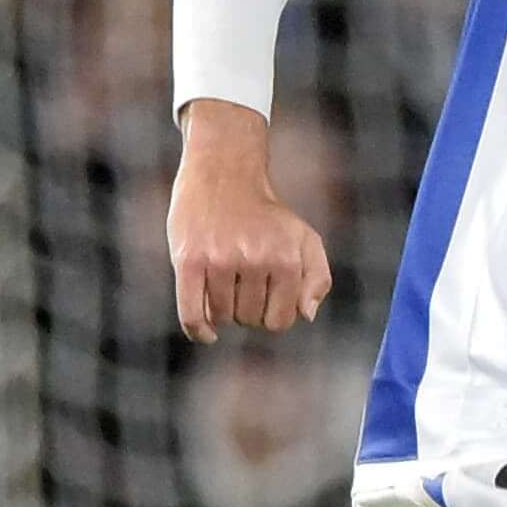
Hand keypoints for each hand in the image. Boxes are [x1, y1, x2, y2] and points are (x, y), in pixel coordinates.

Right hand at [167, 101, 329, 339]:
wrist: (224, 173)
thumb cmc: (267, 214)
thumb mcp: (304, 238)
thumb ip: (317, 277)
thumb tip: (305, 316)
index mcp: (286, 258)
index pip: (281, 320)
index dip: (272, 316)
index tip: (265, 300)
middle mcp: (255, 259)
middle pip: (249, 319)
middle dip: (246, 310)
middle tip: (241, 284)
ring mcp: (220, 260)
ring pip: (222, 317)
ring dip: (222, 311)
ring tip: (224, 285)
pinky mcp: (188, 260)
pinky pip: (192, 314)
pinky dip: (199, 331)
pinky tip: (207, 334)